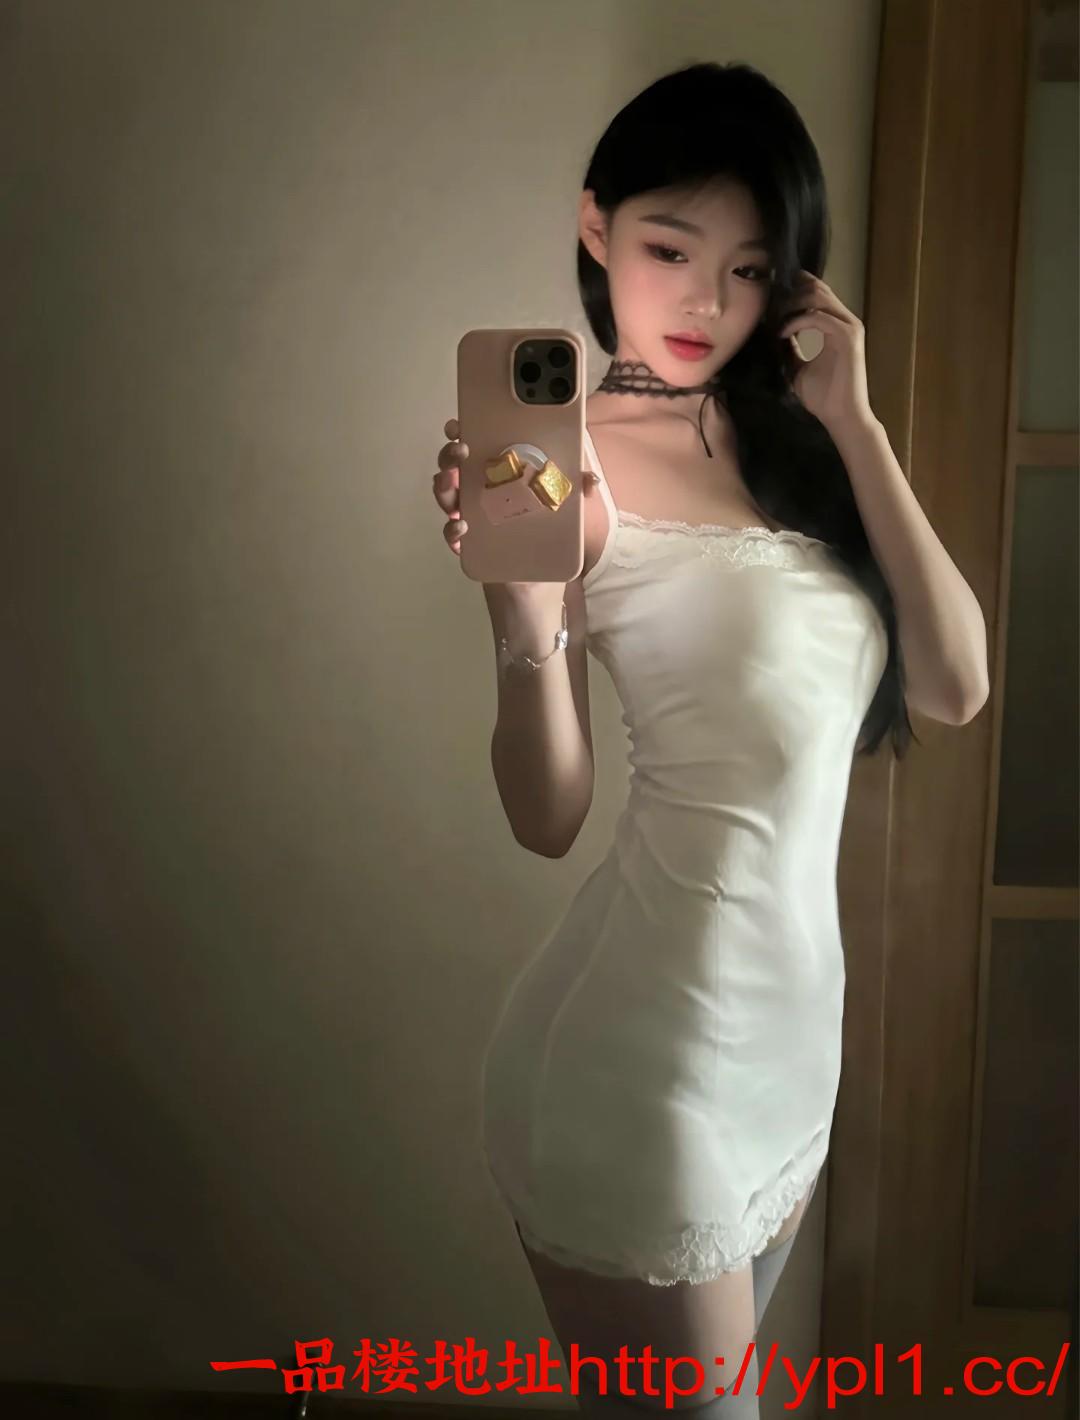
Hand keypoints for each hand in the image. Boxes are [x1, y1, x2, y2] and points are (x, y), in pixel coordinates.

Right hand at [432, 417, 600, 598]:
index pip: (477, 449)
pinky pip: (452, 535)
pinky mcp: (469, 546)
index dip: (463, 433)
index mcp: (499, 476)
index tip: (459, 424)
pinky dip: (453, 530)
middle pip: (455, 468)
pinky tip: (462, 527)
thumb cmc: (548, 536)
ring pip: (447, 497)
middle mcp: (479, 493)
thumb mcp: (566, 509)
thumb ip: (575, 491)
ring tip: (450, 481)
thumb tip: (591, 480)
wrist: (543, 579)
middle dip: (450, 455)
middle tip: (461, 450)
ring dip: (443, 487)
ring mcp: (470, 518)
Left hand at [778, 272, 874, 432]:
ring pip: (818, 297)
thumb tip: (772, 333)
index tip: (768, 297)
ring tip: (772, 318)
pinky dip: (796, 322)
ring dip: (791, 304)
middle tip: (767, 305)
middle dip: (789, 292)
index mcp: (835, 325)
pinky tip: (781, 333)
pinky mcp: (848, 337)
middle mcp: (844, 321)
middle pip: (816, 288)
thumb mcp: (796, 367)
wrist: (841, 416)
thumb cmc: (823, 396)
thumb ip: (789, 348)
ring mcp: (848, 327)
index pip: (815, 293)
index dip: (793, 289)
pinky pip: (818, 317)